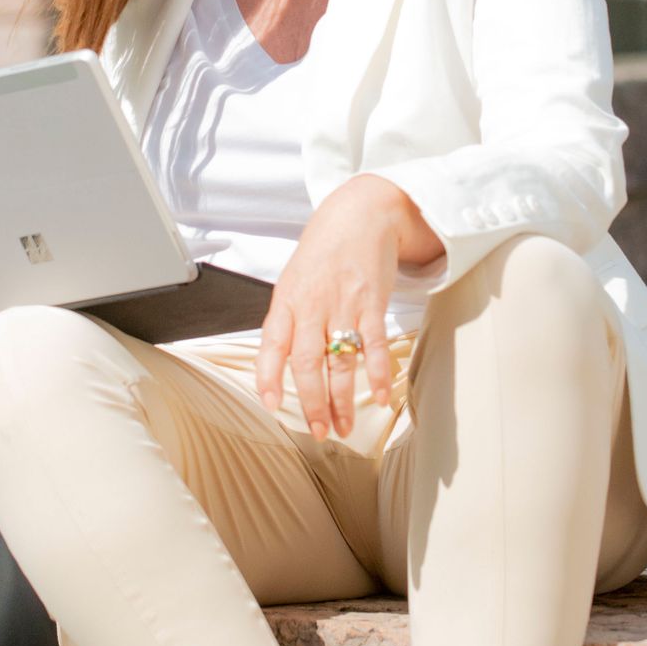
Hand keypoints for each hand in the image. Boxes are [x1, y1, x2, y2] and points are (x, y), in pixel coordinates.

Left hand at [257, 176, 439, 439]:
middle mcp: (312, 305)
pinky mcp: (372, 302)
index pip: (272, 345)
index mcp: (287, 301)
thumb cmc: (323, 252)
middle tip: (318, 432)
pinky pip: (373, 345)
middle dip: (312, 403)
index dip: (268, 377)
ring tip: (344, 427)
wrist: (360, 213)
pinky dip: (376, 374)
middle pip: (308, 363)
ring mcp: (343, 304)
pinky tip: (378, 397)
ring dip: (342, 400)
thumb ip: (287, 321)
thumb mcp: (292, 281)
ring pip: (340, 362)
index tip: (271, 405)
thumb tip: (278, 364)